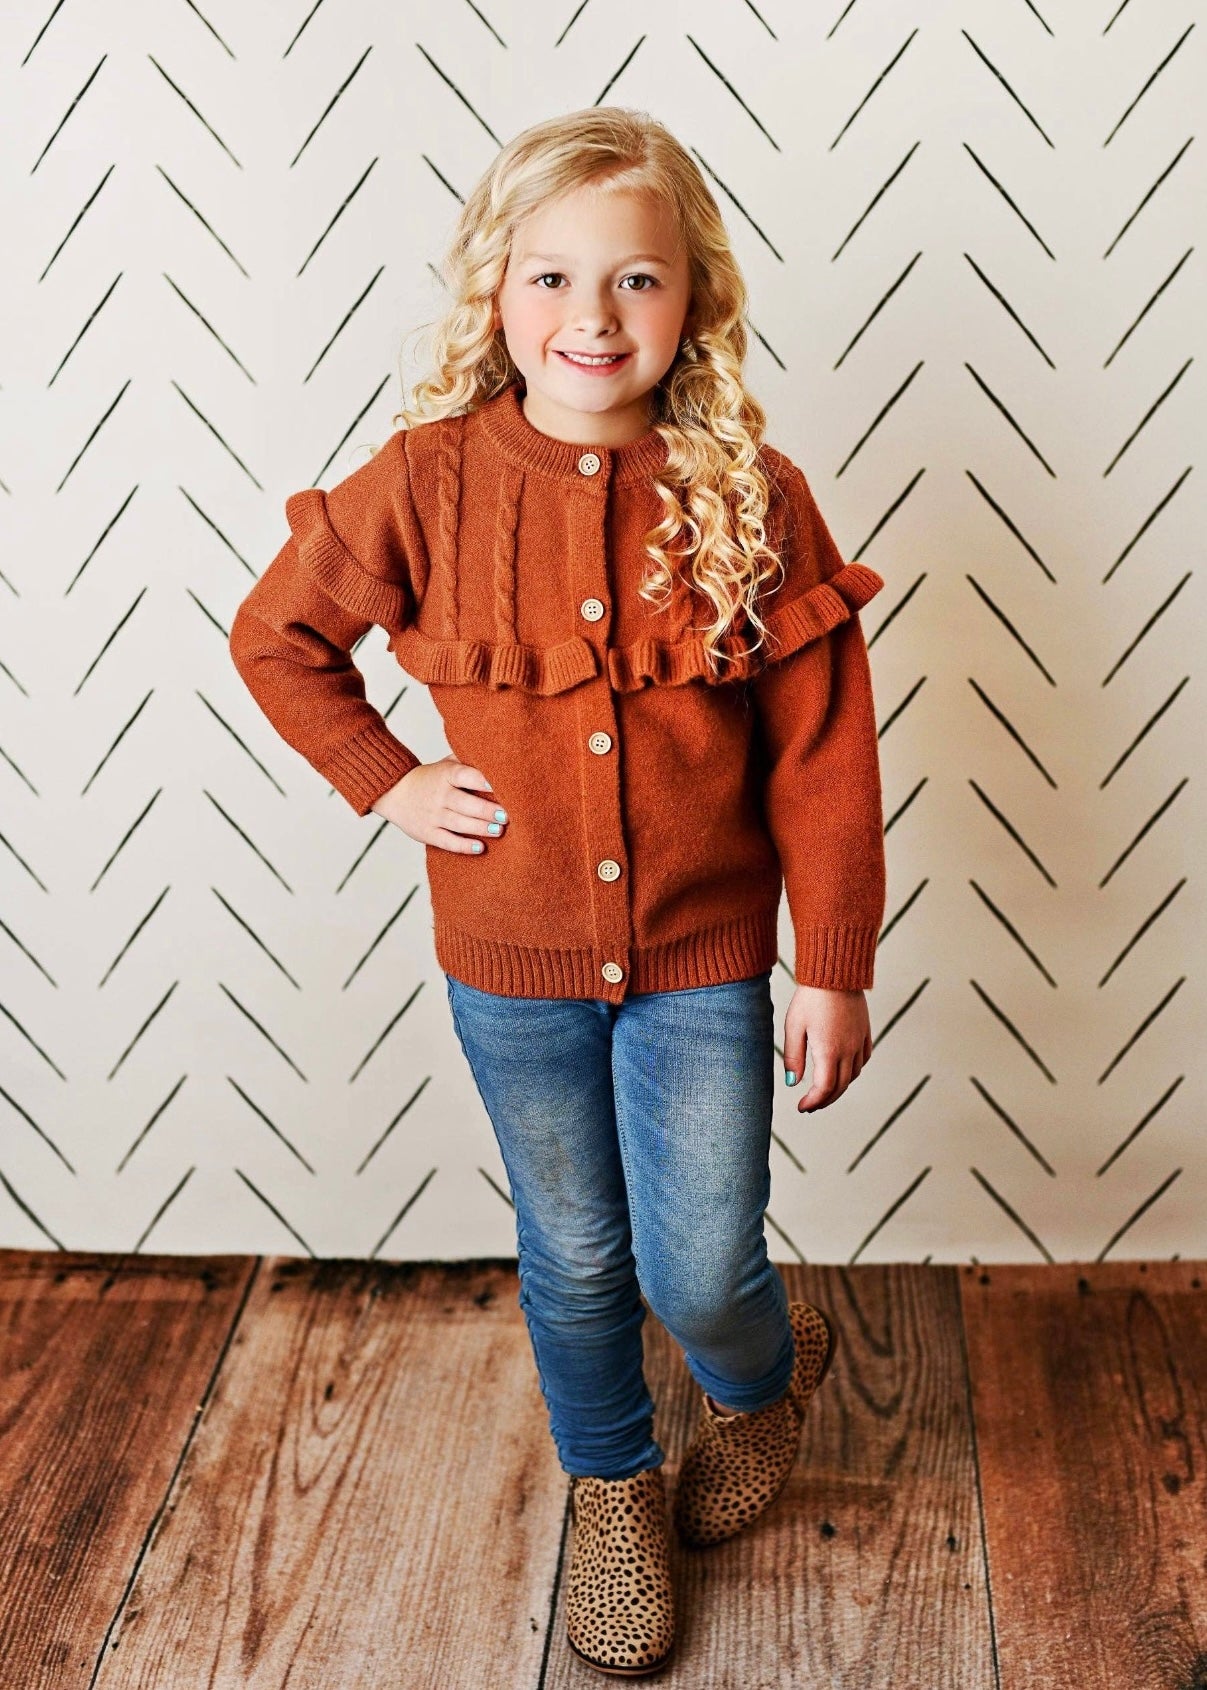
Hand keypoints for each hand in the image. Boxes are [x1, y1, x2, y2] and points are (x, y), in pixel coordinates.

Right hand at [370, 755, 507, 852]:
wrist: (395, 792)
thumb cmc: (431, 778)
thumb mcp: (446, 764)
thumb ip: (468, 761)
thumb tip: (498, 755)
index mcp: (445, 775)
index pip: (464, 775)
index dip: (481, 780)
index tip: (499, 785)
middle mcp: (439, 795)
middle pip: (465, 803)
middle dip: (487, 810)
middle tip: (507, 815)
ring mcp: (432, 815)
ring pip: (458, 823)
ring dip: (480, 828)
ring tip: (499, 830)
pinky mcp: (427, 833)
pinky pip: (447, 841)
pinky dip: (463, 846)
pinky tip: (480, 847)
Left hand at [784, 984, 872, 1112]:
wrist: (835, 972)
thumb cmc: (810, 997)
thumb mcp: (794, 1026)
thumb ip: (793, 1057)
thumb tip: (792, 1083)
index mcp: (829, 1051)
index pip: (824, 1089)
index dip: (813, 1102)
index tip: (801, 1107)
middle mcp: (848, 1050)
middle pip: (840, 1086)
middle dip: (825, 1100)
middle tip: (810, 1105)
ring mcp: (859, 1041)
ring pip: (854, 1075)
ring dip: (840, 1087)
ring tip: (825, 1090)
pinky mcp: (865, 1031)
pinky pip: (863, 1059)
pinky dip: (854, 1071)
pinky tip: (844, 1070)